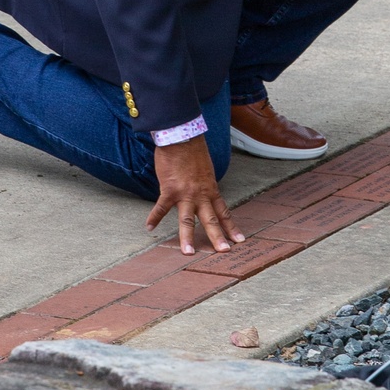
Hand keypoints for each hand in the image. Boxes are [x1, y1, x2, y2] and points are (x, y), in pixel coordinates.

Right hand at [146, 138, 245, 254]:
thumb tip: (203, 192)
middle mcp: (201, 194)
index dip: (231, 226)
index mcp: (211, 189)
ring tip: (187, 253)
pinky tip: (149, 228)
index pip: (224, 212)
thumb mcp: (205, 169)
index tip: (240, 240)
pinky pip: (161, 207)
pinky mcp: (170, 189)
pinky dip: (154, 217)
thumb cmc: (193, 150)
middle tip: (224, 252)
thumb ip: (205, 184)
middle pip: (211, 220)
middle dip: (218, 237)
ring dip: (187, 237)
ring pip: (188, 219)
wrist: (182, 136)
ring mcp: (185, 193)